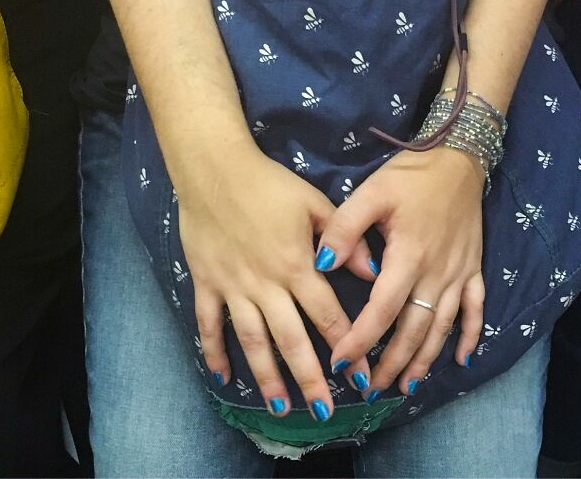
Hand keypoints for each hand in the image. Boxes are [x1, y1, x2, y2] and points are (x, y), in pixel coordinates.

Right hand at [174, 142, 376, 419]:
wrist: (215, 169)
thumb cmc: (270, 184)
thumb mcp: (315, 203)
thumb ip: (345, 240)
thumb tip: (373, 273)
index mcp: (296, 265)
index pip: (327, 315)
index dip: (347, 346)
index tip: (361, 374)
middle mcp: (266, 284)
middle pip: (291, 339)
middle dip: (310, 378)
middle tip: (324, 410)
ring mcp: (233, 287)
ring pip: (253, 340)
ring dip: (267, 376)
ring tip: (280, 407)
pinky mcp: (207, 282)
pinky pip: (210, 324)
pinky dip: (214, 351)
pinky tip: (223, 377)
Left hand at [317, 147, 484, 398]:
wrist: (458, 158)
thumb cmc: (411, 175)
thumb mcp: (371, 191)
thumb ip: (344, 227)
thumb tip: (322, 264)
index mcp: (408, 256)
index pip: (382, 310)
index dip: (361, 340)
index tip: (340, 363)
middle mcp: (436, 273)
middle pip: (413, 329)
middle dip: (390, 362)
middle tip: (369, 390)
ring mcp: (459, 273)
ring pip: (441, 327)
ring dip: (424, 359)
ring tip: (405, 386)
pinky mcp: (474, 267)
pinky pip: (475, 309)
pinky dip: (468, 335)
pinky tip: (460, 359)